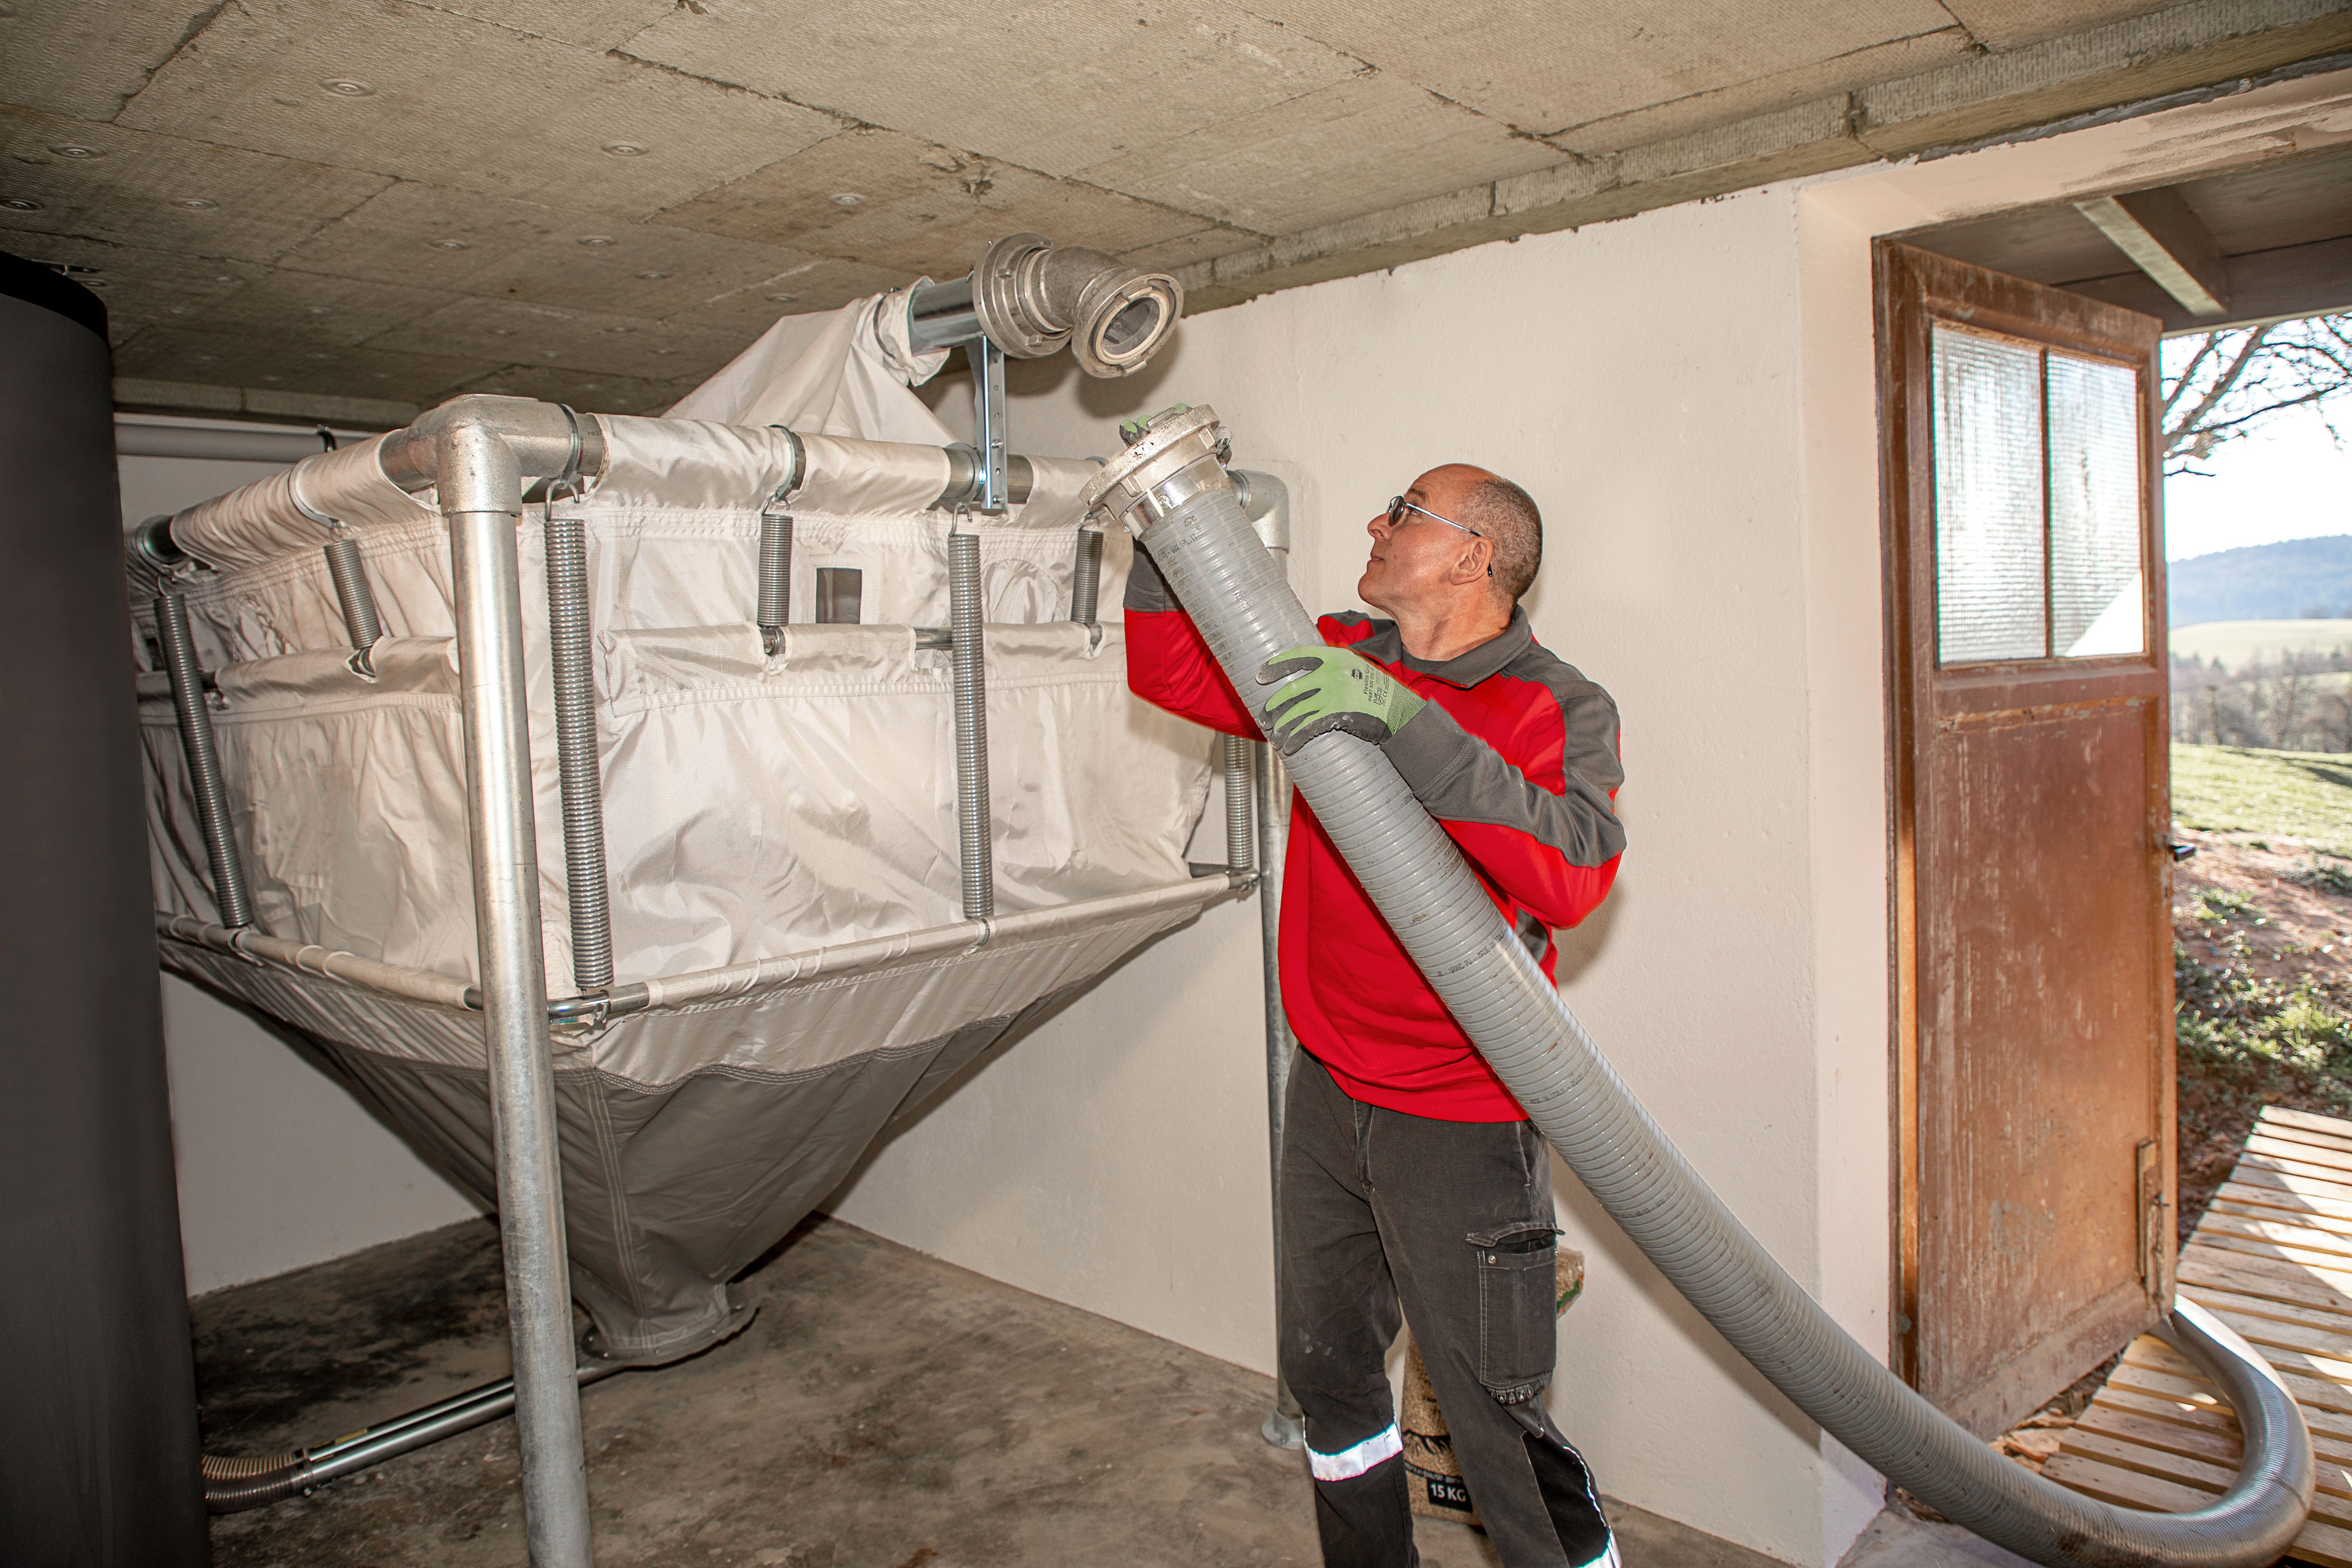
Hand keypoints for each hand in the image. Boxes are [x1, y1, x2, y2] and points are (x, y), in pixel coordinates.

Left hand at [1255, 644, 1425, 754]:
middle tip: (1264, 717)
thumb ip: (1332, 669)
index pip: (1298, 655)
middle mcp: (1332, 673)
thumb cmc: (1376, 691)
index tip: (1260, 676)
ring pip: (1297, 711)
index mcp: (1335, 657)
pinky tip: (1288, 747)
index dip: (1277, 665)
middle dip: (1274, 706)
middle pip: (1292, 689)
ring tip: (1273, 737)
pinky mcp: (1338, 714)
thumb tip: (1305, 678)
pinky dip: (1295, 739)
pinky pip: (1309, 728)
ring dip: (1281, 726)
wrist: (1398, 709)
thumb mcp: (1354, 669)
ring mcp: (1334, 694)